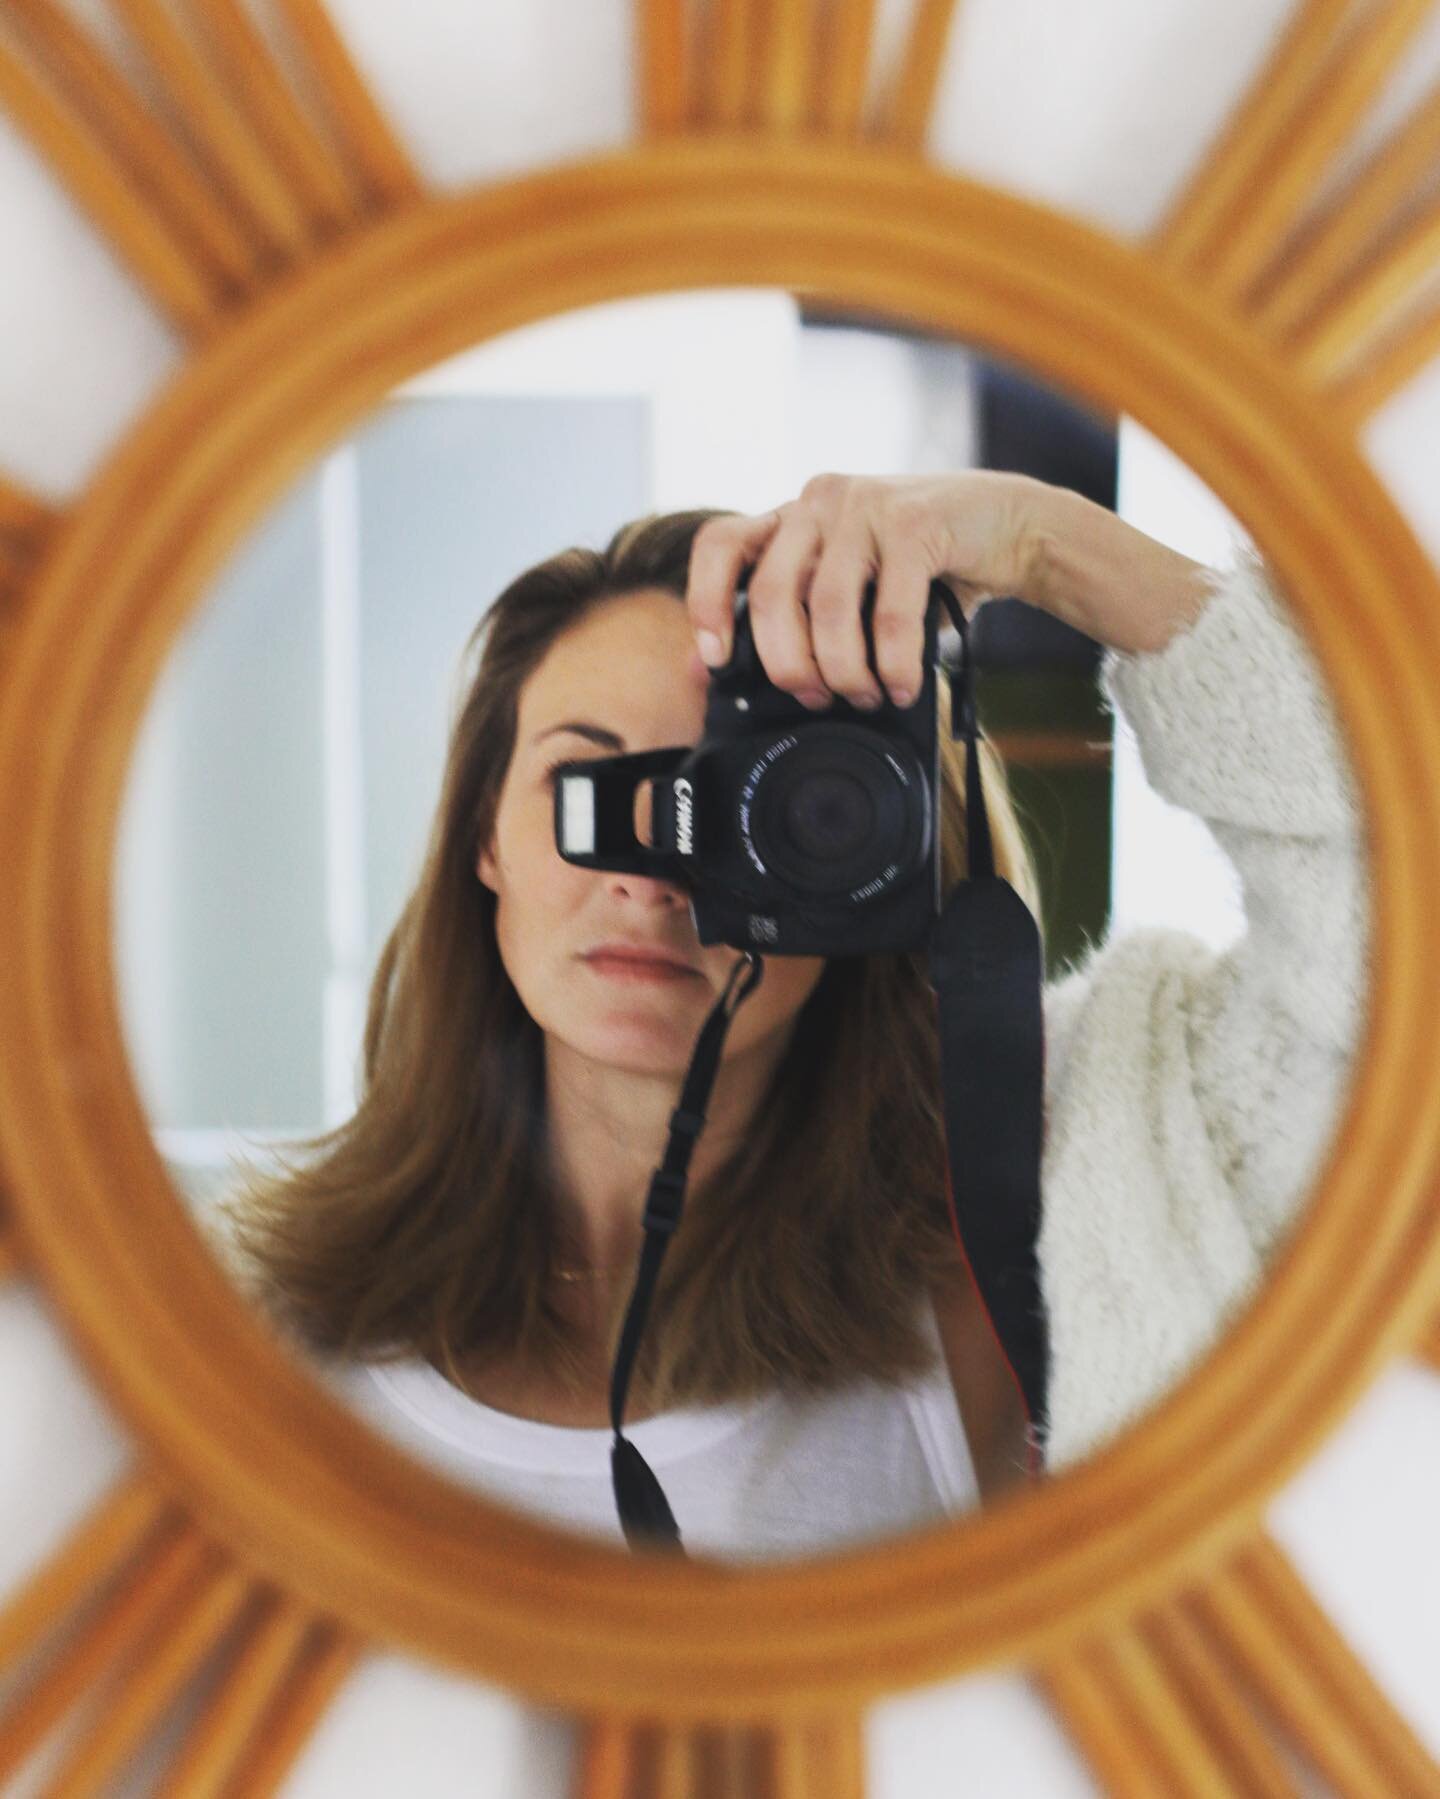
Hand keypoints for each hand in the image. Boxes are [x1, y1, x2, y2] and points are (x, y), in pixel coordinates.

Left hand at [684, 472, 1215, 701]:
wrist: (1014, 528)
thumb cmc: (926, 568)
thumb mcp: (854, 589)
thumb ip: (799, 618)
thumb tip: (715, 671)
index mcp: (794, 516)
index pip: (720, 545)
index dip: (705, 603)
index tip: (715, 660)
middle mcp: (819, 500)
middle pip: (771, 592)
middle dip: (787, 663)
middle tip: (814, 698)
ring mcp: (866, 505)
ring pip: (828, 606)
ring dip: (844, 670)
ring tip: (866, 697)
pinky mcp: (915, 521)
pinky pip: (889, 611)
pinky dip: (893, 663)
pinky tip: (903, 686)